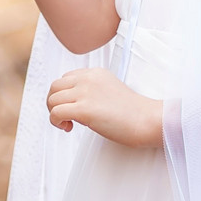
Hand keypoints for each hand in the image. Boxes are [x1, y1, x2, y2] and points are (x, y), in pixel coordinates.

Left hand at [47, 68, 164, 148]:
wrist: (148, 121)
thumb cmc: (132, 113)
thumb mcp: (109, 91)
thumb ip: (91, 90)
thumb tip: (70, 104)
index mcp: (95, 73)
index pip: (66, 78)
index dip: (65, 95)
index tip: (74, 109)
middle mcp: (88, 78)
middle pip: (54, 87)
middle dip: (54, 103)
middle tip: (66, 118)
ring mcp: (86, 93)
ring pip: (52, 100)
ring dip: (54, 114)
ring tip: (69, 124)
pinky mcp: (84, 109)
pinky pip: (55, 113)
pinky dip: (56, 122)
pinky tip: (69, 128)